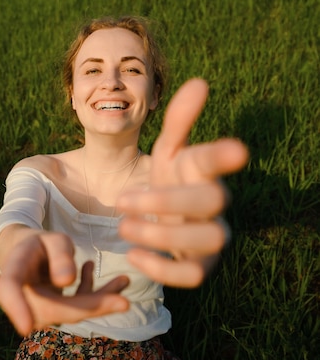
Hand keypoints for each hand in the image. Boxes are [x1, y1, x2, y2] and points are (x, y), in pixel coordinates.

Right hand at [0, 231, 128, 335]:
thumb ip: (59, 253)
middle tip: (124, 303)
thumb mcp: (51, 239)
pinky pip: (78, 309)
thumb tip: (66, 282)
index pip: (8, 290)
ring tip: (125, 281)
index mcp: (13, 271)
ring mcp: (39, 310)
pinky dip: (98, 297)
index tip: (26, 327)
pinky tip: (116, 280)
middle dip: (90, 307)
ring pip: (71, 312)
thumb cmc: (40, 243)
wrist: (31, 255)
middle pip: (54, 308)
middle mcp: (22, 297)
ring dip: (101, 301)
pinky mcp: (56, 314)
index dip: (16, 308)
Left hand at [117, 78, 248, 286]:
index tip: (238, 149)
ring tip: (123, 226)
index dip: (222, 154)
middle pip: (212, 201)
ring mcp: (211, 237)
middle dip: (165, 201)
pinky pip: (193, 276)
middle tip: (120, 200)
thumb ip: (179, 121)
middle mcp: (214, 204)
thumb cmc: (169, 182)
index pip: (214, 160)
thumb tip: (200, 83)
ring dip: (162, 235)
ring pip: (207, 240)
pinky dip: (162, 269)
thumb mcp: (168, 152)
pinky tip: (133, 255)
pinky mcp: (200, 267)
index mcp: (202, 172)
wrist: (165, 222)